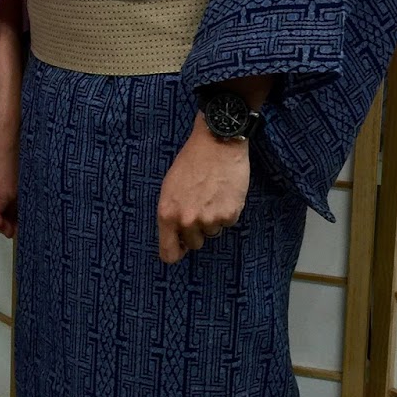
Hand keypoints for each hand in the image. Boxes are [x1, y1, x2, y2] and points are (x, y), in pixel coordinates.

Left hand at [0, 100, 18, 237]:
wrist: (7, 117)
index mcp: (7, 189)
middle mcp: (17, 186)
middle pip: (11, 210)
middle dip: (7, 220)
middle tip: (7, 233)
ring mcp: (20, 177)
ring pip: (16, 201)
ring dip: (11, 210)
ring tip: (10, 223)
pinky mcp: (19, 168)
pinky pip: (17, 190)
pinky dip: (13, 198)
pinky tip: (7, 197)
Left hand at [157, 113, 249, 264]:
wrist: (217, 142)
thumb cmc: (191, 161)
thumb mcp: (169, 188)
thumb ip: (171, 214)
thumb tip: (177, 237)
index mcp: (167, 214)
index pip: (168, 253)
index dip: (176, 252)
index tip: (181, 247)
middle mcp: (186, 221)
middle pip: (194, 244)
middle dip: (198, 230)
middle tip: (201, 206)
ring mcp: (209, 219)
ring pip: (212, 232)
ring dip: (214, 219)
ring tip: (212, 195)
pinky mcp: (229, 214)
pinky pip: (228, 223)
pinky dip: (228, 211)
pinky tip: (225, 192)